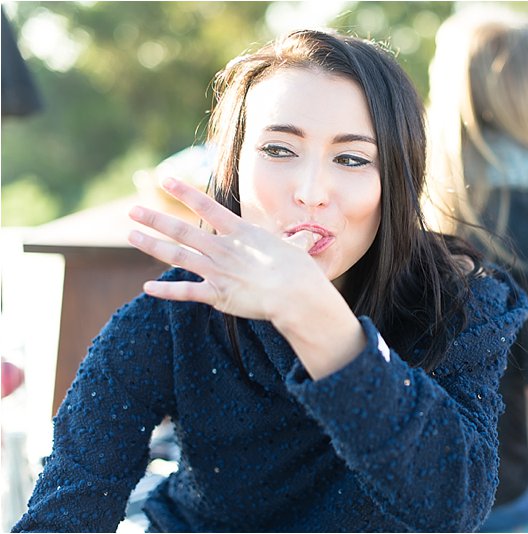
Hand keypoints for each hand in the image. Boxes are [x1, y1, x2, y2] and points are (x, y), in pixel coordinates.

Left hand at [127, 177, 328, 321]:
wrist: (295, 294)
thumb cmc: (299, 271)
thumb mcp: (295, 249)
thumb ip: (292, 242)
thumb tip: (306, 237)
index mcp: (241, 233)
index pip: (208, 206)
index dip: (185, 192)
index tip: (166, 180)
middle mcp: (223, 248)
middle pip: (183, 230)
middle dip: (155, 219)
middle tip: (133, 211)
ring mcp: (217, 271)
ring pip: (177, 255)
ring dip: (152, 245)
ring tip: (131, 235)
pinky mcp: (217, 295)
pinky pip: (185, 292)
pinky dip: (165, 290)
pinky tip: (147, 287)